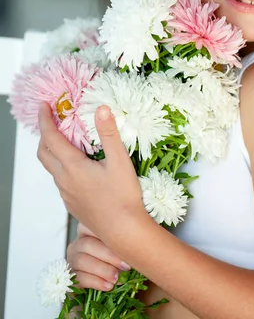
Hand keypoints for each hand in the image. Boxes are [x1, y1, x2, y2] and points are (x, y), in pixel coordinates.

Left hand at [37, 103, 148, 250]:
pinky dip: (63, 165)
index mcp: (73, 167)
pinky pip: (61, 180)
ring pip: (52, 168)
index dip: (45, 120)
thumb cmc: (124, 198)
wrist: (124, 232)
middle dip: (45, 134)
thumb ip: (109, 134)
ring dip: (54, 150)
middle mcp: (64, 181)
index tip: (44, 106)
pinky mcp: (73, 204)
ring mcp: (67, 194)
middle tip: (54, 120)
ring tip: (69, 139)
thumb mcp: (120, 161)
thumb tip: (101, 109)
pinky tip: (80, 164)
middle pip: (44, 153)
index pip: (50, 138)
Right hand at [67, 223, 130, 290]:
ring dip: (102, 270)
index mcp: (90, 230)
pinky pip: (78, 278)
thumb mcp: (124, 248)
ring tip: (116, 278)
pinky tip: (108, 286)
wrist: (107, 293)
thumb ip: (125, 240)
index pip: (92, 223)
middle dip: (108, 255)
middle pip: (88, 244)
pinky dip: (95, 282)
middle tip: (126, 266)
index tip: (126, 244)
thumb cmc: (120, 264)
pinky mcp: (70, 278)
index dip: (108, 233)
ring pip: (81, 261)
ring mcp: (72, 260)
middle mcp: (78, 243)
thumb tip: (139, 236)